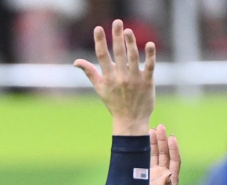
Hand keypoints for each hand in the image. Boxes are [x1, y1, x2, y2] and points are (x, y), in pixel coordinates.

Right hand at [74, 20, 155, 135]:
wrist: (130, 121)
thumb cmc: (114, 104)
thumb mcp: (100, 89)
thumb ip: (90, 73)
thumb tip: (76, 62)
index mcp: (108, 78)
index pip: (102, 57)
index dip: (100, 42)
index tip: (98, 28)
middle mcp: (120, 78)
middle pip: (118, 54)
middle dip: (117, 37)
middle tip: (117, 22)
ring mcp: (134, 80)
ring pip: (133, 58)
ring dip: (131, 43)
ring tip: (128, 30)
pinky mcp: (147, 82)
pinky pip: (149, 67)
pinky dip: (150, 56)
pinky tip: (150, 44)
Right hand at [146, 125, 180, 184]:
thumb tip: (169, 174)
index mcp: (172, 178)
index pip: (174, 159)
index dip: (173, 148)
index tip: (171, 137)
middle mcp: (164, 174)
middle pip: (164, 153)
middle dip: (162, 140)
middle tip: (159, 127)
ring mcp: (155, 175)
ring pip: (155, 156)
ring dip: (153, 144)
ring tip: (150, 131)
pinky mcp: (145, 178)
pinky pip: (146, 162)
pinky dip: (145, 153)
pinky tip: (142, 145)